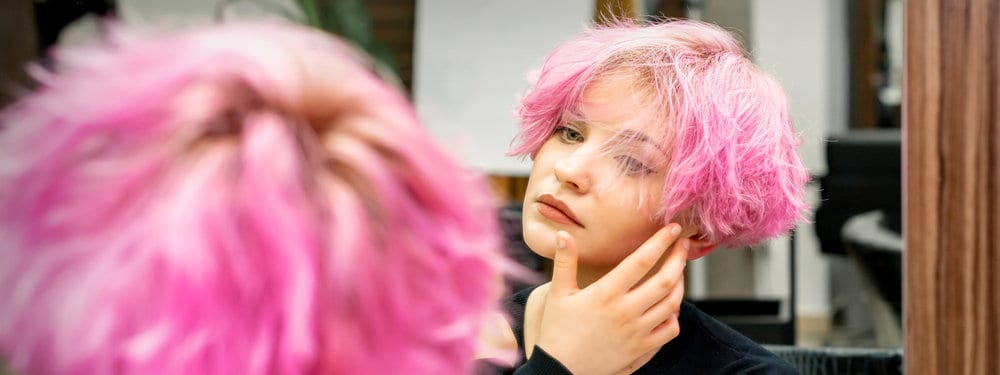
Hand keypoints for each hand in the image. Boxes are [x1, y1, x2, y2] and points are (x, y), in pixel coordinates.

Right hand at [534, 224, 689, 374]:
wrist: (561, 370)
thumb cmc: (558, 331)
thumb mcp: (558, 294)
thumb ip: (564, 262)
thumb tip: (563, 235)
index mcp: (606, 293)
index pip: (641, 261)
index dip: (661, 242)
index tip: (673, 228)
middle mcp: (626, 311)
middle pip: (665, 280)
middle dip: (679, 258)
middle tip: (683, 245)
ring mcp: (637, 332)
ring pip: (673, 304)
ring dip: (680, 284)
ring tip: (678, 271)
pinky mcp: (642, 349)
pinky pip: (670, 330)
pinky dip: (676, 315)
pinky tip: (670, 305)